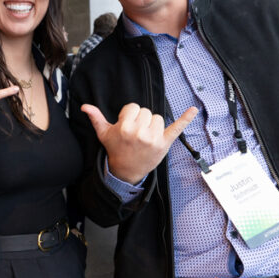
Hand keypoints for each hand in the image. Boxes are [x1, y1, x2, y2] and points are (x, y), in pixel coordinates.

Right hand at [80, 103, 197, 184]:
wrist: (126, 171)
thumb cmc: (116, 149)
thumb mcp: (104, 134)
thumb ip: (96, 118)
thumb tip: (85, 106)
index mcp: (125, 127)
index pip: (134, 107)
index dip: (130, 115)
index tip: (127, 126)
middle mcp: (140, 132)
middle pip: (146, 111)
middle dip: (141, 120)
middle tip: (136, 134)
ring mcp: (153, 138)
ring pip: (158, 118)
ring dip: (153, 125)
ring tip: (145, 137)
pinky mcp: (165, 143)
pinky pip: (177, 128)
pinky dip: (186, 118)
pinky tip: (193, 110)